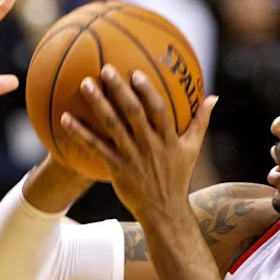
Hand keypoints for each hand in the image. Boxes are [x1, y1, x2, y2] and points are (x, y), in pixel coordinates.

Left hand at [58, 64, 216, 222]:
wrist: (165, 211)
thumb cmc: (178, 177)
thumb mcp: (193, 149)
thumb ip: (201, 121)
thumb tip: (214, 97)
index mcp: (168, 139)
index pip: (158, 110)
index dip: (147, 91)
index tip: (135, 73)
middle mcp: (149, 145)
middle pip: (132, 112)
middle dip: (118, 89)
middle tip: (105, 68)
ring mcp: (131, 156)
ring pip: (112, 126)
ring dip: (97, 104)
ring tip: (84, 84)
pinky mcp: (117, 168)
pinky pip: (96, 147)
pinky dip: (80, 133)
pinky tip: (65, 119)